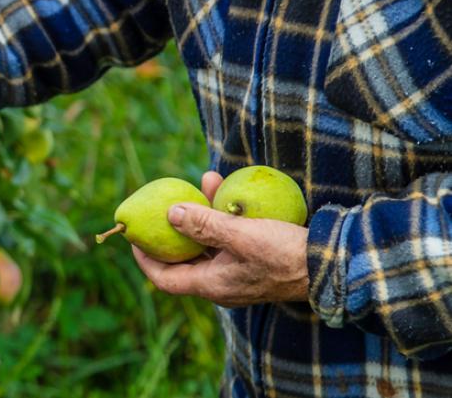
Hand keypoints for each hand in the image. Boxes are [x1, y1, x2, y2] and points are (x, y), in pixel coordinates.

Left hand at [131, 171, 309, 307]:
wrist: (331, 267)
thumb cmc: (285, 254)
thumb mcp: (242, 236)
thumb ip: (204, 225)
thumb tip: (170, 213)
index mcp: (211, 285)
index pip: (164, 279)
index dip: (145, 259)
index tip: (135, 236)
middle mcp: (220, 283)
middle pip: (184, 258)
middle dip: (174, 228)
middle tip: (164, 204)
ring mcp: (237, 273)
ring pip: (208, 243)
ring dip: (201, 214)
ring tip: (202, 181)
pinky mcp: (252, 261)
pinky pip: (228, 239)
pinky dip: (222, 217)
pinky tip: (226, 189)